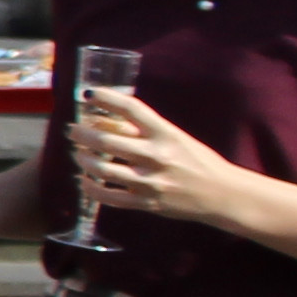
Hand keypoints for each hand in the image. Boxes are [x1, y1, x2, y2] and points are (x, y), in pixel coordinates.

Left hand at [72, 85, 227, 224]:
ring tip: (78, 154)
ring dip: (83, 160)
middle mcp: (157, 156)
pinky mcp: (147, 203)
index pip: (132, 109)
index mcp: (166, 134)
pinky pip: (108, 196)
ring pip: (102, 169)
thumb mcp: (175, 138)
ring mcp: (151, 181)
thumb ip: (144, 131)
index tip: (88, 93)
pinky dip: (90, 188)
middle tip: (72, 129)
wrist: (223, 194)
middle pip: (107, 140)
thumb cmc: (197, 161)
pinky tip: (83, 180)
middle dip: (82, 133)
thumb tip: (104, 120)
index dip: (107, 98)